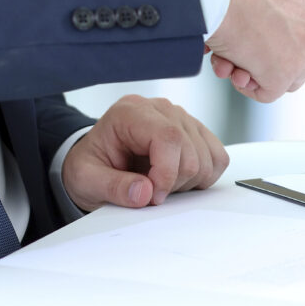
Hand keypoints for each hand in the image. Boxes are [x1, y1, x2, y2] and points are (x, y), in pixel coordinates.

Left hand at [62, 95, 227, 210]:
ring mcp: (182, 118)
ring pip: (208, 157)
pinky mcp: (196, 132)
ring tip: (161, 183)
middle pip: (191, 151)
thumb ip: (113, 187)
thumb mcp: (86, 179)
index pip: (168, 137)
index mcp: (131, 112)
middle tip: (151, 192)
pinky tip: (178, 179)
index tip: (154, 196)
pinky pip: (218, 158)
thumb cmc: (92, 164)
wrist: (98, 159)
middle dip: (174, 183)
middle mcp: (161, 109)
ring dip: (189, 181)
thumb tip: (145, 193)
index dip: (167, 173)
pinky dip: (203, 177)